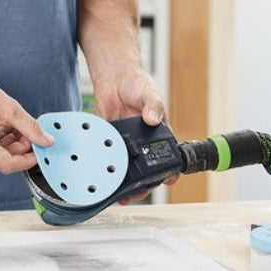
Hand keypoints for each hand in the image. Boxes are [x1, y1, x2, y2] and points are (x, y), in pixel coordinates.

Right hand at [0, 62, 53, 173]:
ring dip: (9, 144)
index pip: (9, 164)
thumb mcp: (9, 108)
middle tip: (29, 133)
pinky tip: (1, 127)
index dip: (28, 159)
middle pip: (2, 161)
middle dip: (19, 148)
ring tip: (14, 126)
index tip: (39, 151)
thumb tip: (46, 141)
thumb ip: (31, 127)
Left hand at [94, 67, 175, 203]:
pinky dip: (104, 167)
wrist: (114, 77)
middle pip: (146, 170)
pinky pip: (107, 157)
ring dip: (123, 182)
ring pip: (126, 169)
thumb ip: (153, 105)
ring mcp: (125, 143)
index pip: (168, 157)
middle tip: (138, 192)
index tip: (168, 180)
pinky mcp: (109, 140)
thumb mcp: (150, 93)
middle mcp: (143, 142)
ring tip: (119, 193)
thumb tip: (152, 118)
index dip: (169, 172)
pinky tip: (101, 176)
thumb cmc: (137, 84)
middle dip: (143, 185)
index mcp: (159, 134)